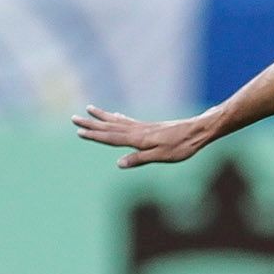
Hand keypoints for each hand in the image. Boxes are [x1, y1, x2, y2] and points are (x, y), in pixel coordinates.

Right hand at [72, 105, 213, 167]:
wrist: (199, 130)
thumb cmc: (182, 146)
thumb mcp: (162, 156)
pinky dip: (119, 117)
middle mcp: (138, 130)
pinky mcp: (152, 126)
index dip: (95, 135)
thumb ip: (140, 159)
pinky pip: (129, 120)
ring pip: (118, 121)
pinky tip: (116, 114)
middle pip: (110, 127)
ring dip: (103, 117)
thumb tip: (119, 163)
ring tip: (89, 110)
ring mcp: (145, 127)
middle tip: (74, 118)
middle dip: (92, 123)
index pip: (111, 137)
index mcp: (138, 139)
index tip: (78, 131)